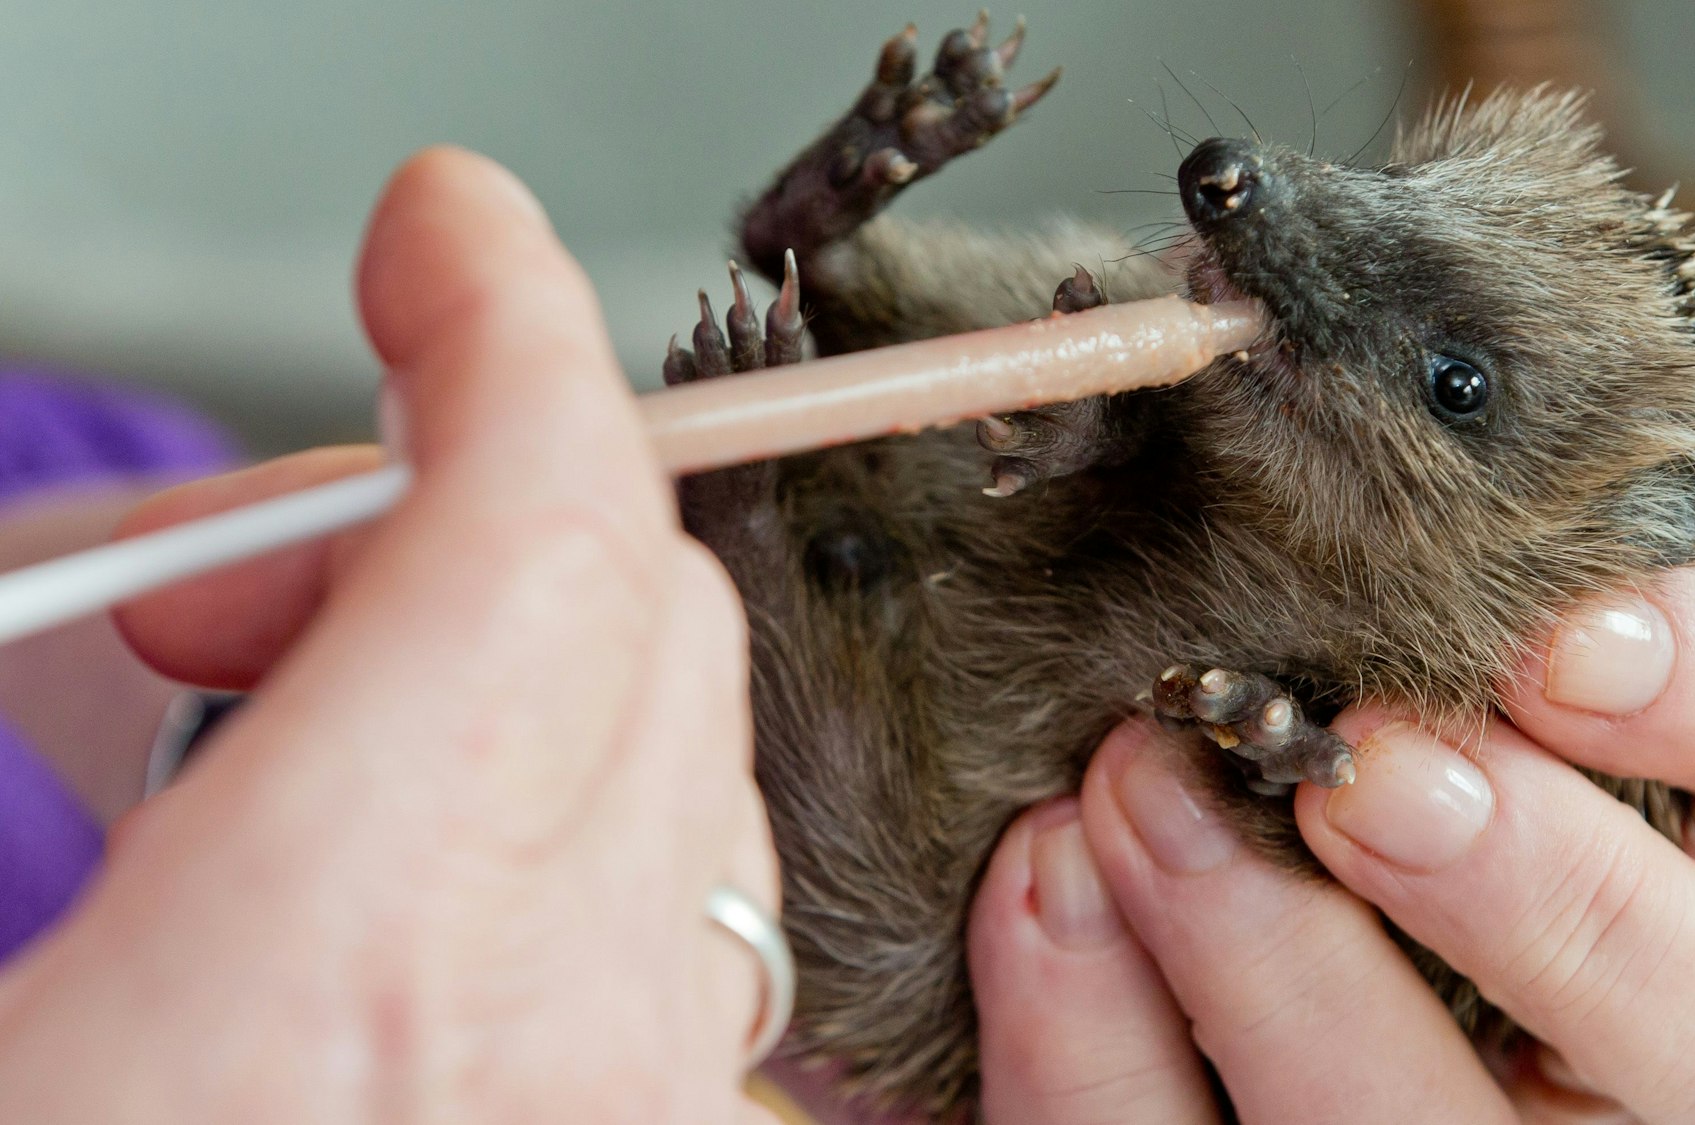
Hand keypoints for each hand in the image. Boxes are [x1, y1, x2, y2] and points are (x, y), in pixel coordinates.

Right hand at [0, 150, 781, 1122]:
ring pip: (687, 752)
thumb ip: (43, 705)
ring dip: (513, 666)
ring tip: (299, 742)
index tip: (443, 241)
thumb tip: (163, 561)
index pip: (539, 521)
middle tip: (232, 574)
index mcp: (348, 958)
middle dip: (447, 508)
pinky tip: (411, 882)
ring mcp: (636, 1103)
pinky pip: (690, 915)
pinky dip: (567, 819)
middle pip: (640, 609)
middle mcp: (555, 1035)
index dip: (501, 328)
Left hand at [968, 552, 1694, 1122]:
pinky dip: (1096, 1034)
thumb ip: (1366, 524)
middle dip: (1549, 897)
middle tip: (1370, 762)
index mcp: (1679, 823)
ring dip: (1287, 967)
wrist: (1067, 837)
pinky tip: (1035, 887)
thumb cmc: (1232, 664)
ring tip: (1126, 792)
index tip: (1575, 634)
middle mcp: (1619, 1015)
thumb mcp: (1329, 580)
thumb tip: (1259, 344)